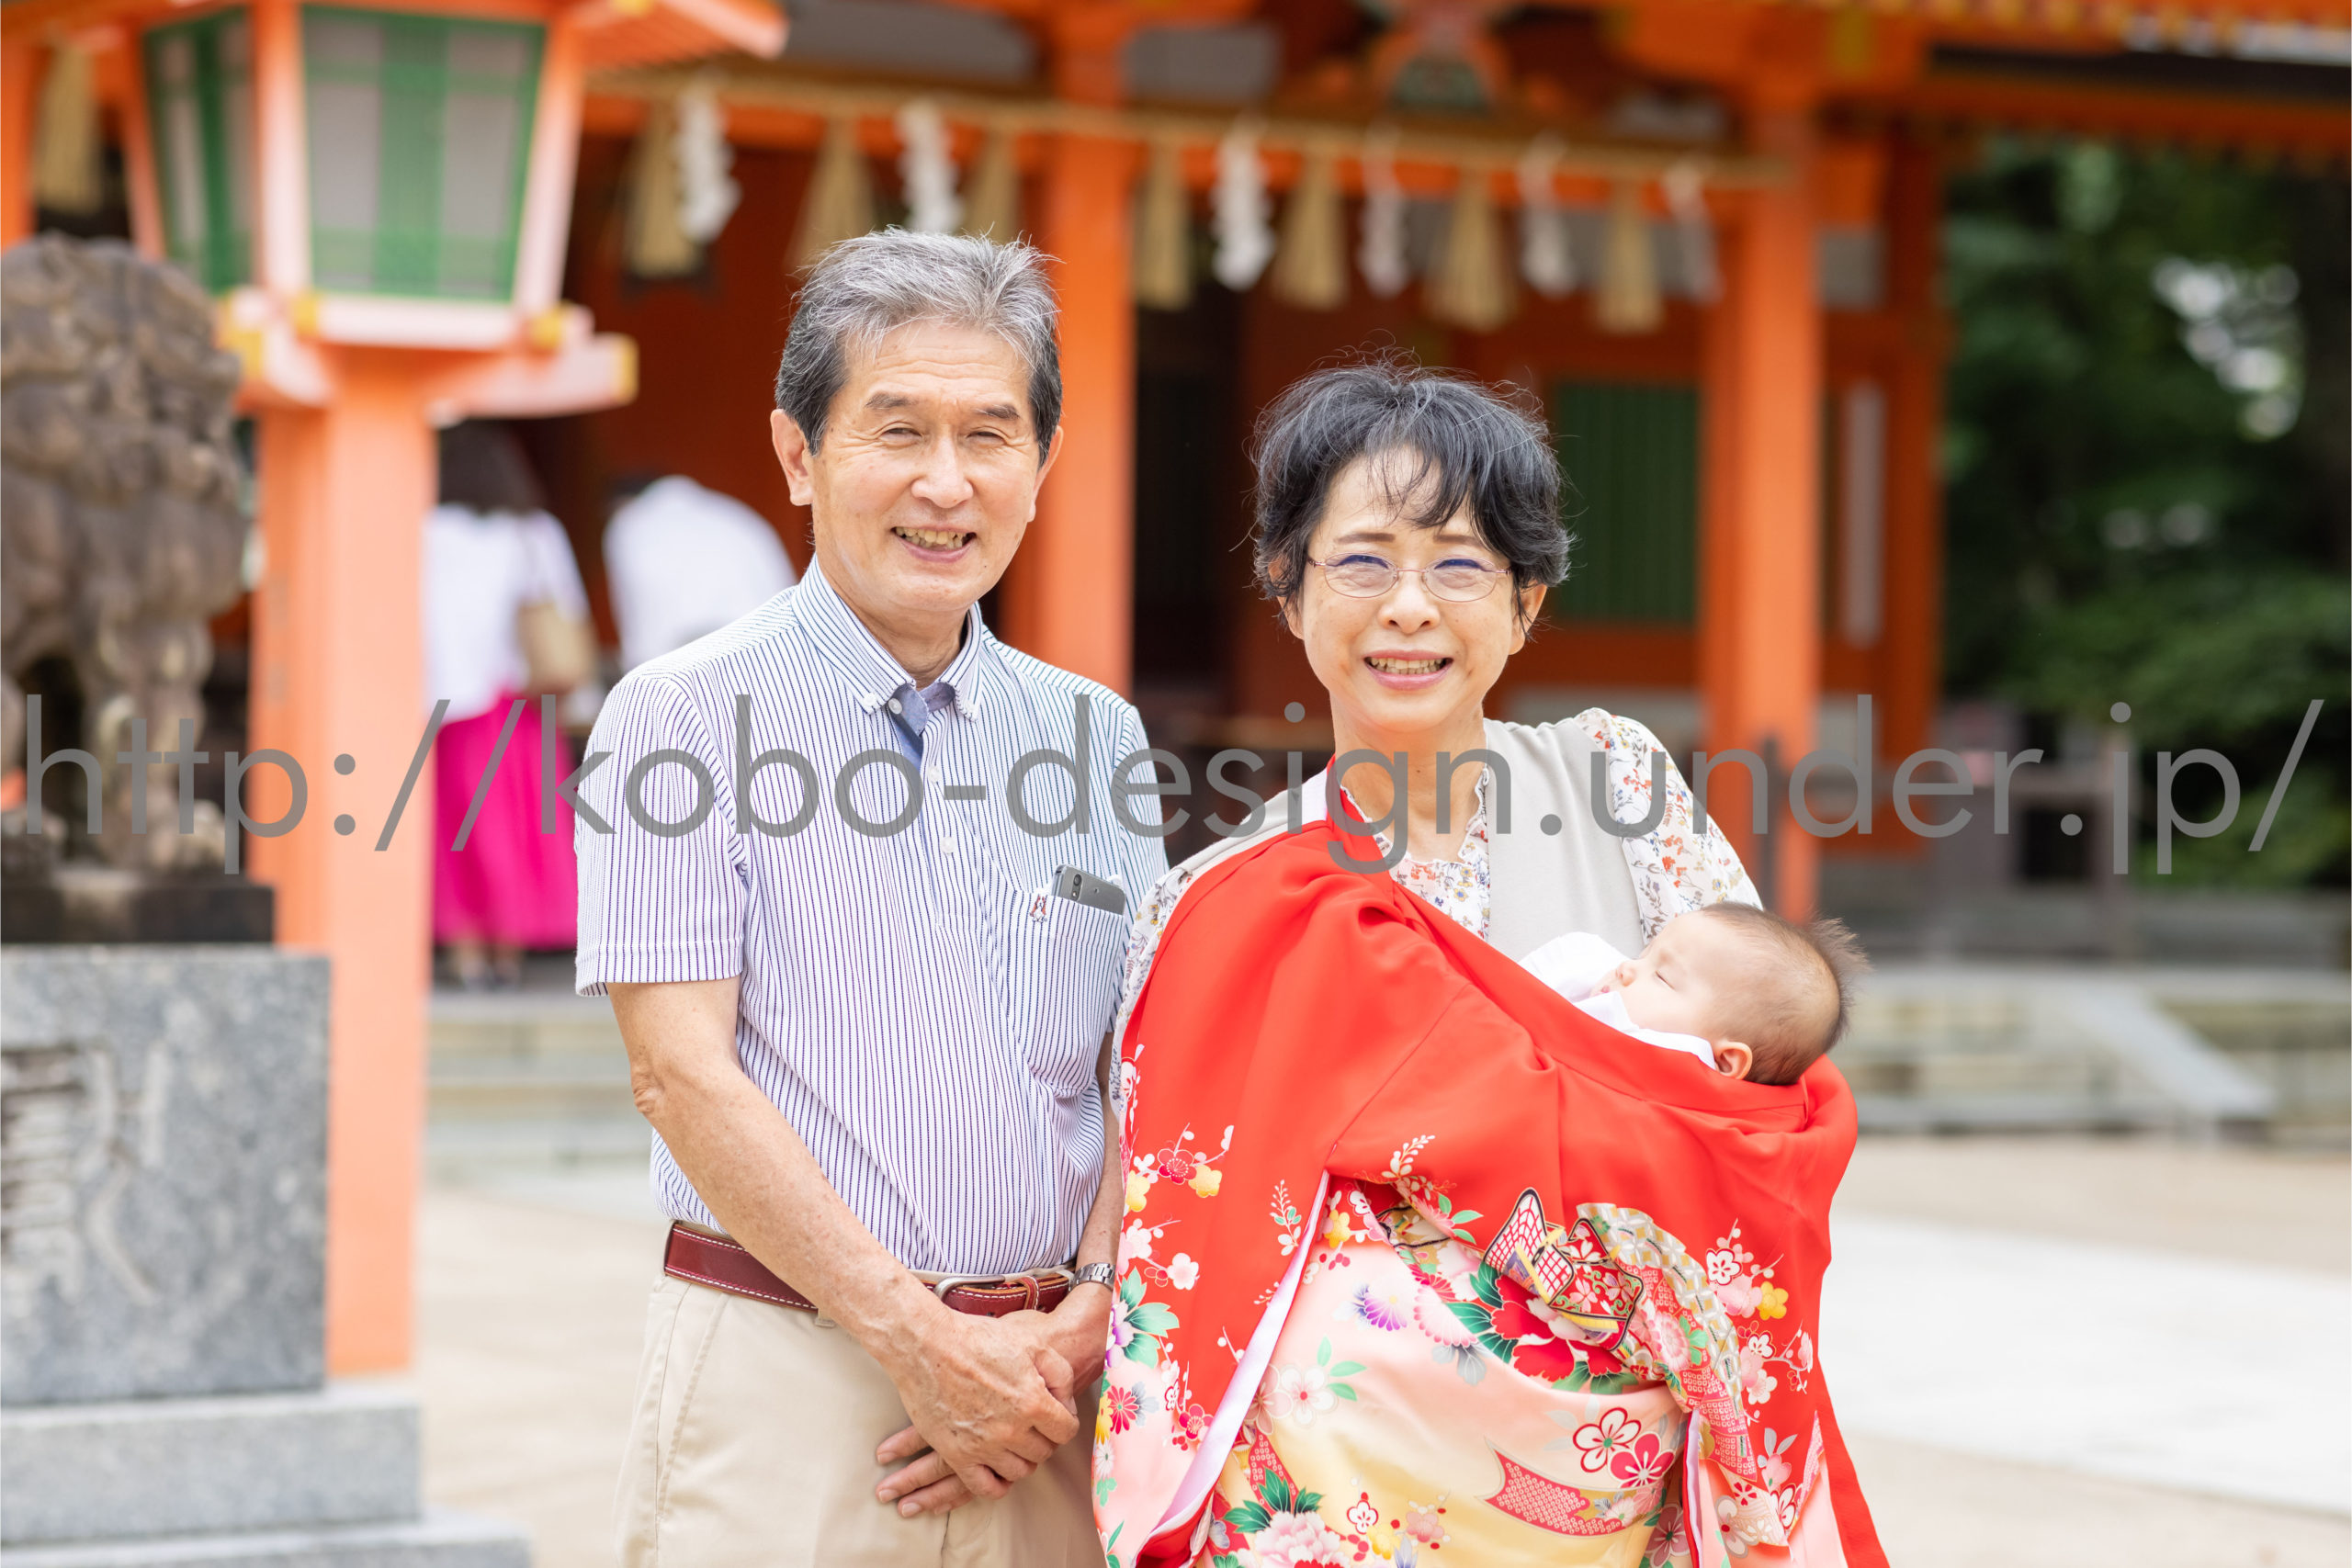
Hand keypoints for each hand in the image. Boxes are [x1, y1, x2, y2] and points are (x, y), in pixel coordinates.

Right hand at [874, 1307, 1078, 1511]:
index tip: (1054, 1416)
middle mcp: (1011, 1429)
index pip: (1066, 1431)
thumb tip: (1067, 1406)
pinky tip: (998, 1467)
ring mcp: (983, 1446)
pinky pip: (986, 1488)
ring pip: (1019, 1471)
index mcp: (1033, 1402)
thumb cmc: (979, 1339)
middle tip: (1033, 1426)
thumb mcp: (1032, 1343)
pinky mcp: (957, 1455)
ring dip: (1023, 1458)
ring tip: (1015, 1441)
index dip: (1064, 1422)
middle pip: (1044, 1452)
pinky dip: (997, 1484)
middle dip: (1044, 1439)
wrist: (927, 1345)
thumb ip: (1061, 1376)